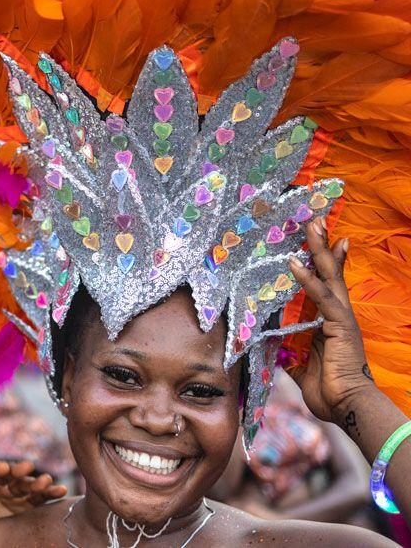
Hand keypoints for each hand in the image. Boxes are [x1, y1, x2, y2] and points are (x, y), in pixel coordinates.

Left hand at [0, 459, 66, 541]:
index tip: (2, 468)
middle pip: (8, 472)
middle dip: (17, 469)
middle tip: (25, 469)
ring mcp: (12, 493)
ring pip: (26, 483)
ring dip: (36, 481)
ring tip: (47, 481)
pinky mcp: (26, 505)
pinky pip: (39, 497)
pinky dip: (50, 493)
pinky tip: (61, 491)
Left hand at [286, 217, 374, 423]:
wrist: (348, 406)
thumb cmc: (329, 391)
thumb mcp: (302, 369)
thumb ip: (291, 355)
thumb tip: (278, 351)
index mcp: (330, 322)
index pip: (326, 285)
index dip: (322, 263)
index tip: (316, 241)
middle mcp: (339, 315)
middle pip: (332, 272)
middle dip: (323, 246)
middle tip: (315, 220)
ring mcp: (342, 317)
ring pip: (330, 276)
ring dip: (319, 250)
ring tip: (312, 225)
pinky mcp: (340, 325)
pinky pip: (322, 297)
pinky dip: (308, 278)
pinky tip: (295, 263)